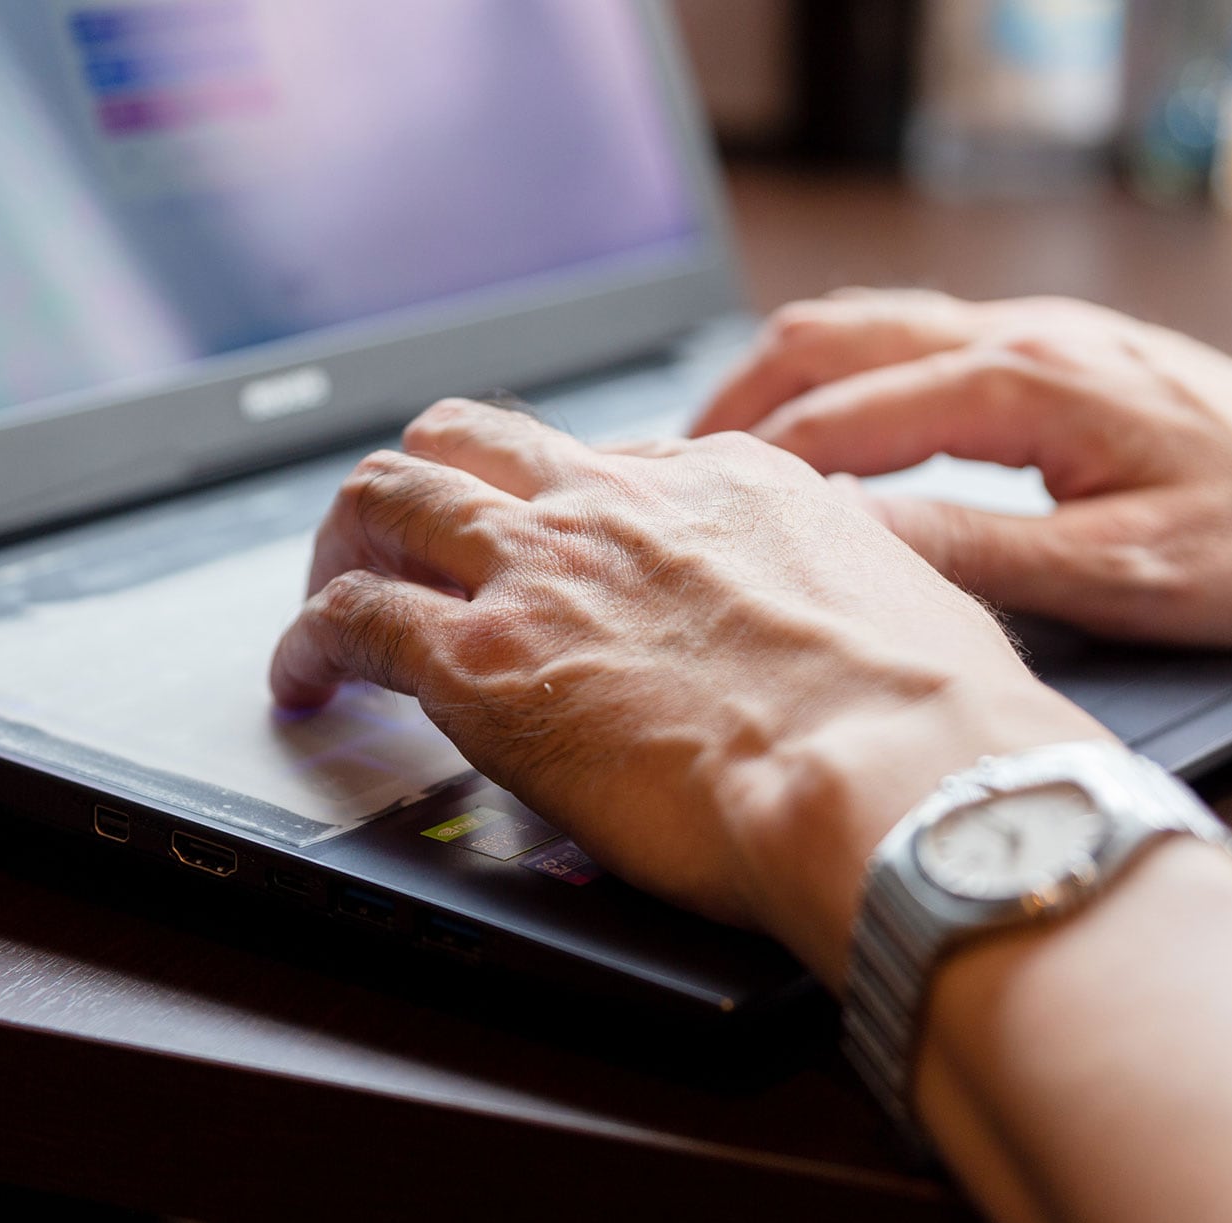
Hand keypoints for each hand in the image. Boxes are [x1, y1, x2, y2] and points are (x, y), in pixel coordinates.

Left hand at [270, 400, 1102, 986]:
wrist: (896, 773)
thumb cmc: (927, 717)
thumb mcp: (902, 597)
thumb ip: (838, 580)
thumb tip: (838, 608)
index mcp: (724, 479)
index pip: (598, 464)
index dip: (555, 512)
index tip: (546, 561)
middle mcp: (619, 502)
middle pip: (471, 440)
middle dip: (422, 488)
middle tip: (401, 549)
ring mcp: (544, 568)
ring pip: (388, 496)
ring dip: (345, 543)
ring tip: (328, 600)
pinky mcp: (484, 660)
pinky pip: (351, 619)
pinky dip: (308, 642)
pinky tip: (304, 683)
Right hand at [696, 289, 1231, 644]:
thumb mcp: (1118, 574)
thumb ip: (972, 552)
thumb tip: (848, 543)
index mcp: (1028, 384)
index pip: (841, 417)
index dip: (750, 468)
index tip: (685, 510)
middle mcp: (1027, 338)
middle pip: (833, 335)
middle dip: (738, 397)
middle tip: (673, 468)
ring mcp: (1046, 337)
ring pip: (874, 328)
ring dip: (790, 382)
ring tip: (729, 452)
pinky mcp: (1066, 358)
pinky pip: (923, 346)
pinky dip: (850, 382)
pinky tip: (837, 438)